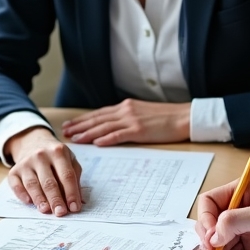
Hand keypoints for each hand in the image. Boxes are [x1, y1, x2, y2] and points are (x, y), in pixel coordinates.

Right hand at [5, 127, 83, 215]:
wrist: (33, 142)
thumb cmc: (55, 156)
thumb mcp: (70, 160)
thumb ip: (75, 179)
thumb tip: (79, 202)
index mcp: (58, 152)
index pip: (67, 175)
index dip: (71, 193)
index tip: (74, 208)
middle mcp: (41, 155)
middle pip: (49, 181)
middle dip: (55, 199)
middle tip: (60, 213)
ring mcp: (26, 162)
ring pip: (32, 184)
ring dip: (39, 199)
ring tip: (45, 210)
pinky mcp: (14, 170)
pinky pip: (16, 184)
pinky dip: (21, 193)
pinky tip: (28, 202)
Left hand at [62, 100, 188, 145]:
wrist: (184, 117)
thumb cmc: (165, 117)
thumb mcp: (142, 112)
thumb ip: (127, 117)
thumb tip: (113, 125)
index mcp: (125, 106)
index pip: (99, 114)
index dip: (83, 120)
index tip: (70, 124)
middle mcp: (125, 111)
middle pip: (97, 119)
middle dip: (79, 126)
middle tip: (65, 132)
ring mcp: (132, 120)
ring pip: (104, 127)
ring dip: (88, 133)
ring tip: (75, 139)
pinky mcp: (139, 130)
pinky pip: (119, 135)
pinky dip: (106, 139)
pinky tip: (96, 143)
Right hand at [196, 178, 249, 249]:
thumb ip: (234, 222)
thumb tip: (212, 235)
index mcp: (244, 194)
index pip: (209, 203)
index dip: (205, 220)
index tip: (211, 238)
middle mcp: (242, 213)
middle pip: (210, 228)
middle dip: (212, 245)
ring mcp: (247, 234)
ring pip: (219, 248)